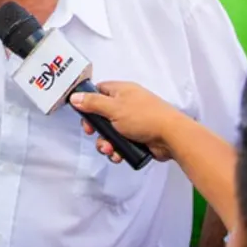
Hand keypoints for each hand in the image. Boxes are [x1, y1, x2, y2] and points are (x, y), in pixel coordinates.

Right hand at [69, 81, 187, 162]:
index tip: (84, 115)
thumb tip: (75, 97)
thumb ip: (93, 103)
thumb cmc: (145, 117)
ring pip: (110, 133)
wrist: (171, 136)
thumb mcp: (114, 108)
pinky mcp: (138, 136)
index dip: (88, 102)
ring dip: (106, 143)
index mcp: (122, 91)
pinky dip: (117, 150)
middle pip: (102, 116)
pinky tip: (119, 155)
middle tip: (94, 135)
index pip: (99, 91)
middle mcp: (127, 104)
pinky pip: (121, 143)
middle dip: (97, 130)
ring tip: (110, 150)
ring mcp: (133, 121)